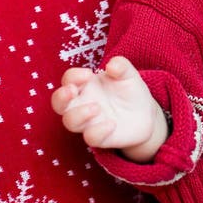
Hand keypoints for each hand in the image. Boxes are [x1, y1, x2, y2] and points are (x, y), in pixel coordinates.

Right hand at [51, 56, 167, 159]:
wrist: (144, 115)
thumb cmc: (129, 91)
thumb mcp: (128, 74)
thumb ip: (121, 65)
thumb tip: (111, 65)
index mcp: (85, 85)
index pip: (69, 79)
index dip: (73, 76)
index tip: (88, 74)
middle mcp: (82, 103)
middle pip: (58, 102)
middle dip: (60, 97)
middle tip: (71, 91)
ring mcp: (89, 121)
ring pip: (69, 122)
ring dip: (79, 114)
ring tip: (96, 108)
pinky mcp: (99, 137)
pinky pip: (90, 137)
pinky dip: (97, 131)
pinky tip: (111, 124)